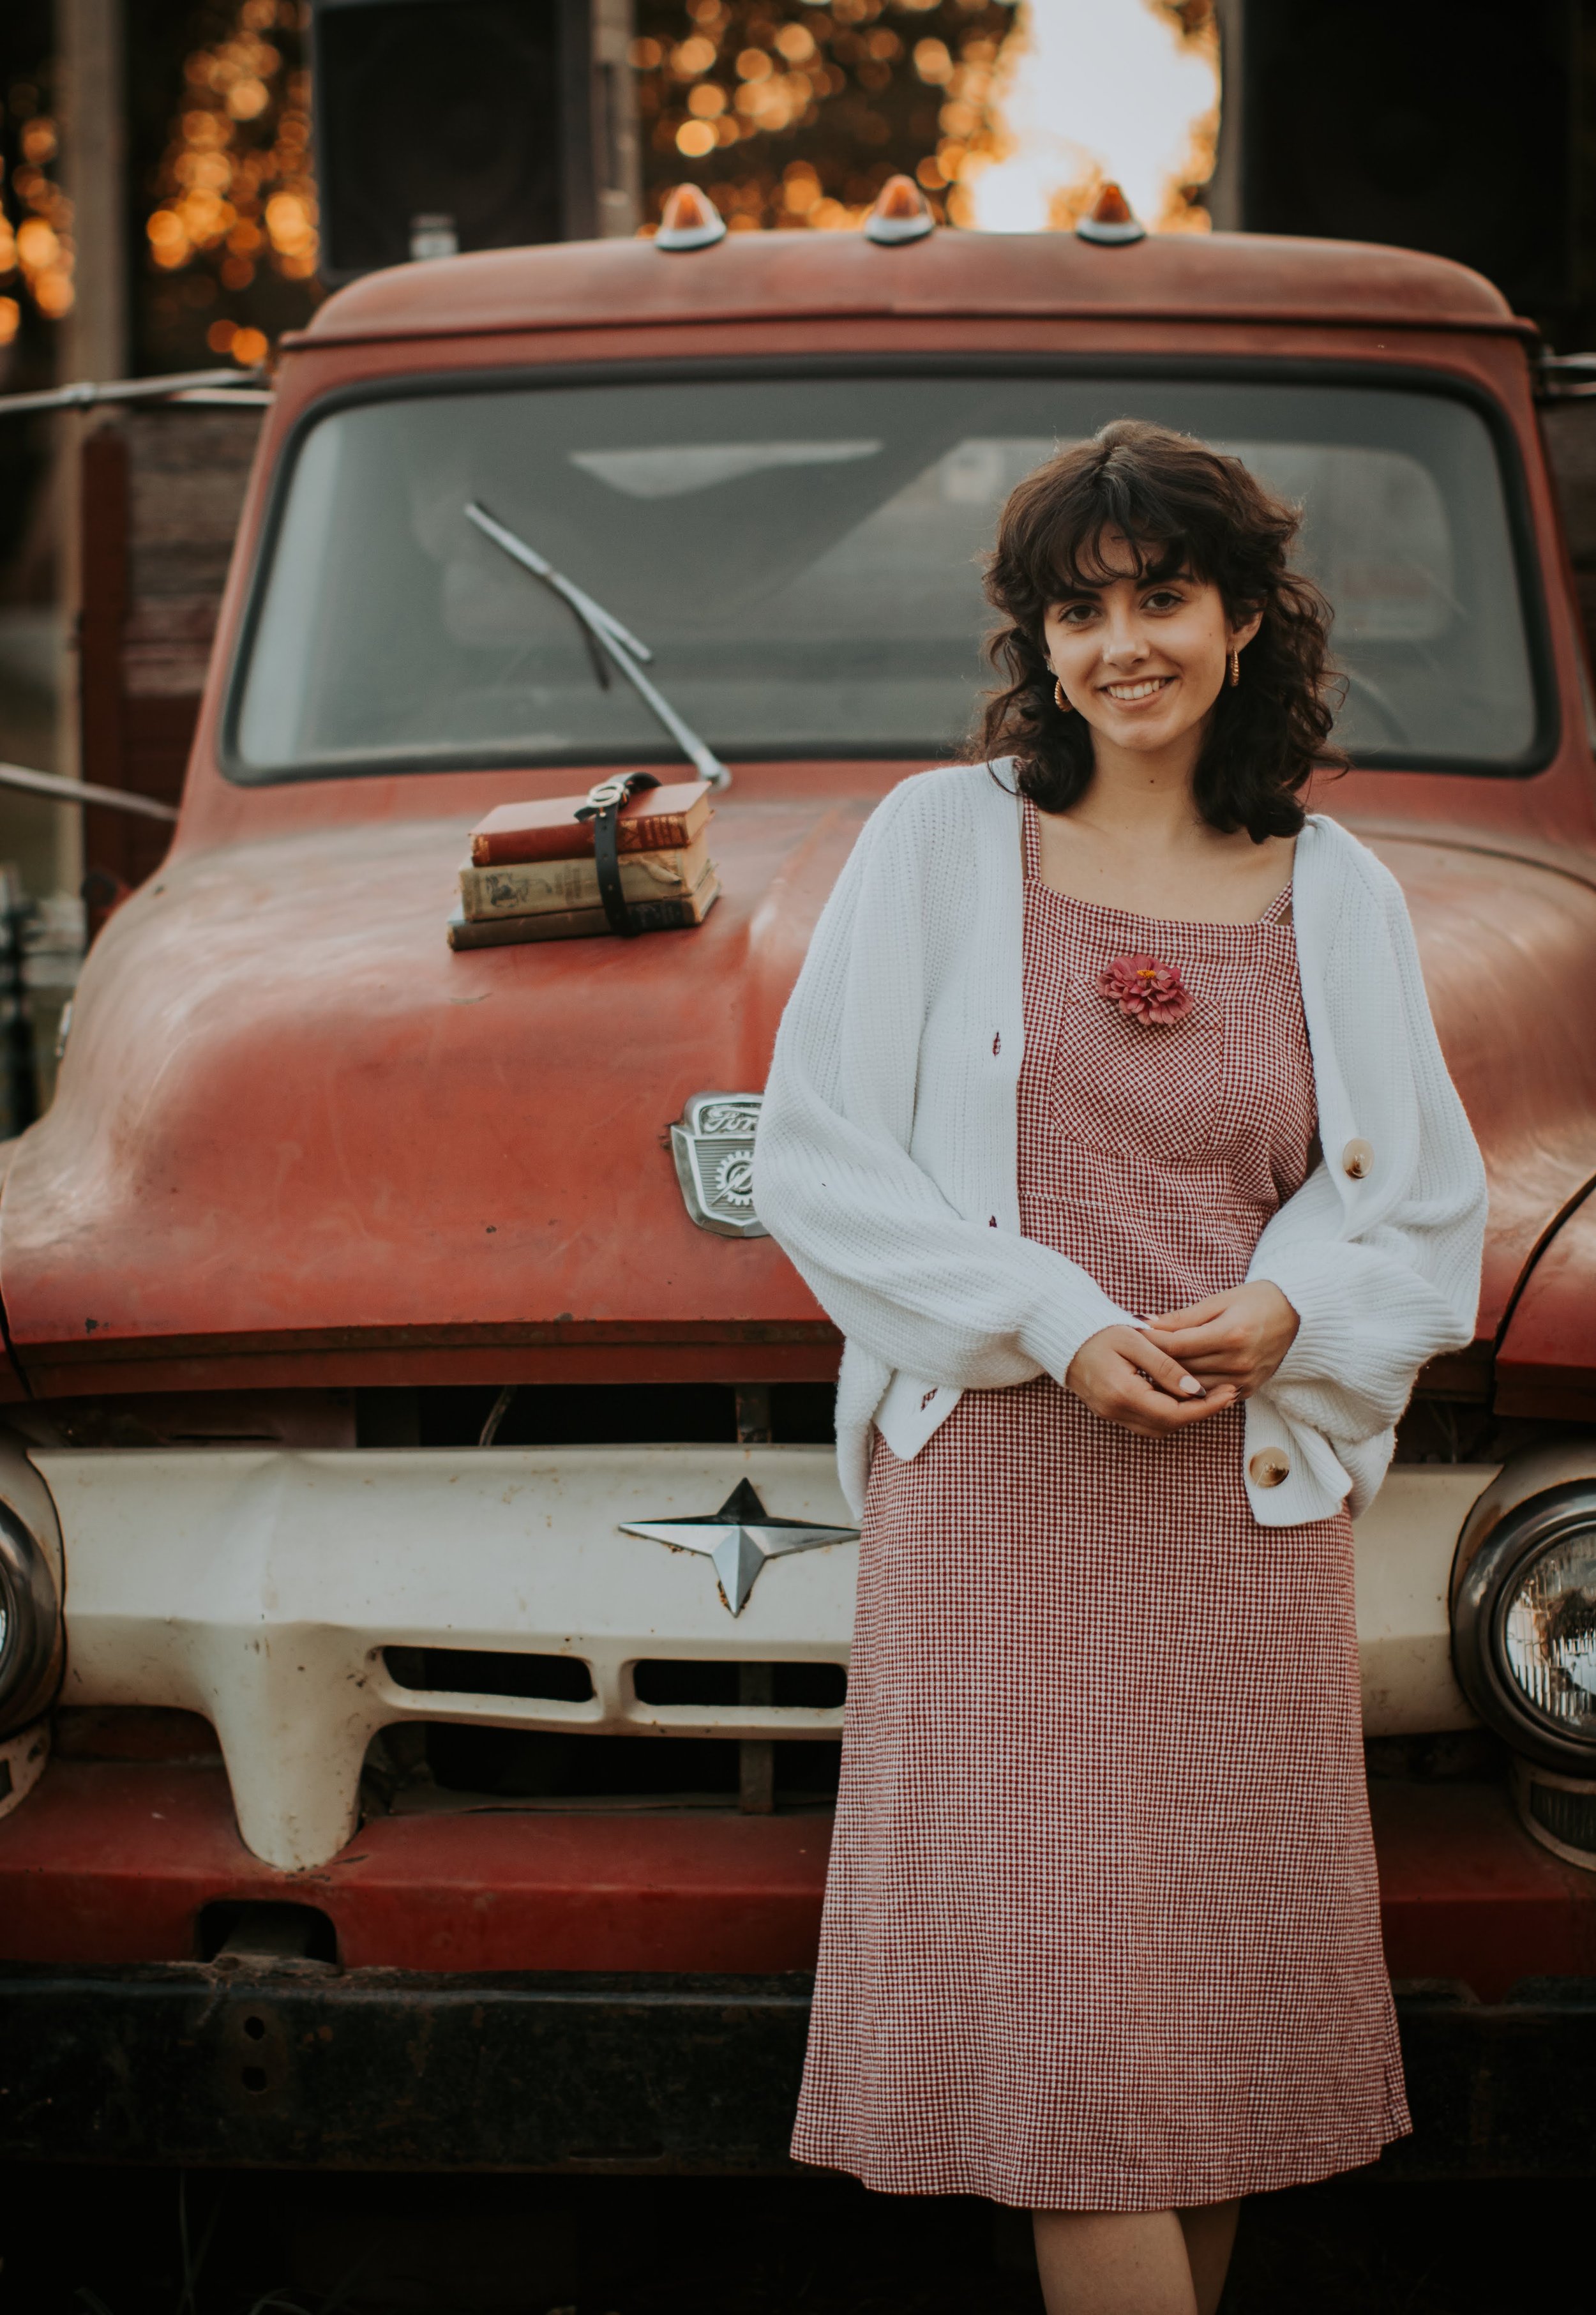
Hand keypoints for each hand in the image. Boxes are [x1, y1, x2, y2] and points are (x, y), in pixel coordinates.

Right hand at [1065, 1324, 1238, 1438]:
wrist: (1064, 1336)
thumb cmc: (1099, 1331)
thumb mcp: (1136, 1340)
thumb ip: (1166, 1366)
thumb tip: (1196, 1390)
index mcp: (1123, 1393)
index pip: (1174, 1413)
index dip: (1206, 1407)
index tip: (1229, 1393)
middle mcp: (1116, 1411)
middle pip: (1168, 1425)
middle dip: (1200, 1413)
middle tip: (1227, 1393)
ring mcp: (1111, 1414)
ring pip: (1158, 1427)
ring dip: (1185, 1415)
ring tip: (1210, 1395)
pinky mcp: (1110, 1411)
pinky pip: (1146, 1421)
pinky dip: (1168, 1413)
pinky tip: (1182, 1396)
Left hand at [1140, 1281, 1299, 1400]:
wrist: (1297, 1315)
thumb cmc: (1256, 1300)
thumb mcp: (1219, 1300)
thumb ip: (1182, 1317)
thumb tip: (1145, 1324)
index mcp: (1230, 1334)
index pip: (1177, 1345)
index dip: (1151, 1341)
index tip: (1131, 1335)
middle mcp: (1239, 1362)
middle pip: (1183, 1368)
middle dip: (1156, 1361)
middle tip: (1132, 1354)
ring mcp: (1245, 1379)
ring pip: (1194, 1387)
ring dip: (1171, 1379)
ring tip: (1148, 1368)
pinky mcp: (1249, 1390)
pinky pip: (1211, 1396)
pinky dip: (1193, 1389)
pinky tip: (1177, 1380)